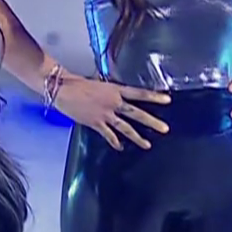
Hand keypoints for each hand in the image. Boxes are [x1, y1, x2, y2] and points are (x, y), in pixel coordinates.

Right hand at [52, 75, 171, 149]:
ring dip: (137, 137)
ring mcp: (105, 114)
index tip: (167, 100)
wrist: (63, 90)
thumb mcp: (100, 83)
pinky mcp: (96, 123)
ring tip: (148, 144)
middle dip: (152, 121)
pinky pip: (108, 135)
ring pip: (125, 127)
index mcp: (115, 90)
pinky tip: (121, 148)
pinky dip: (115, 142)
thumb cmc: (79, 83)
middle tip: (165, 129)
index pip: (139, 93)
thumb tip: (119, 96)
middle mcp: (113, 102)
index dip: (153, 97)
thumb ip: (112, 91)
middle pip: (136, 113)